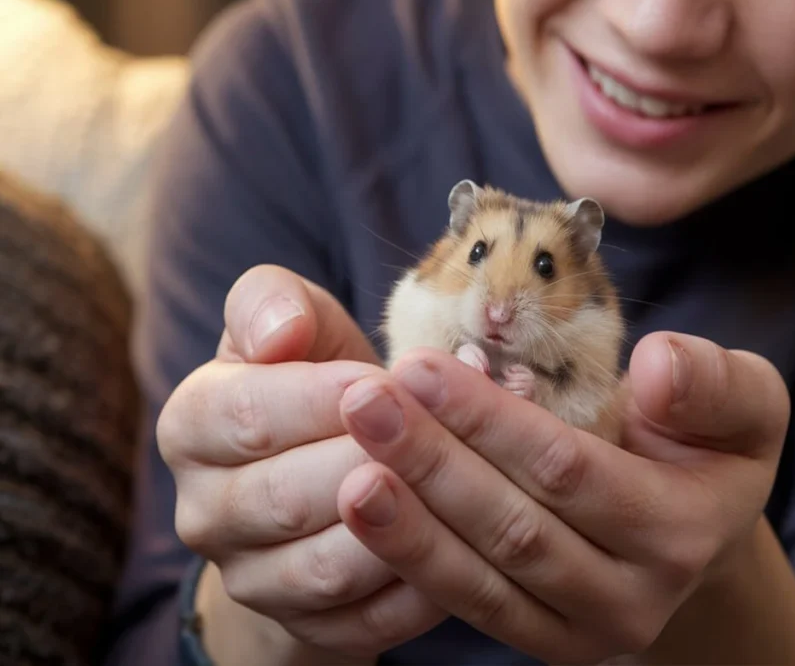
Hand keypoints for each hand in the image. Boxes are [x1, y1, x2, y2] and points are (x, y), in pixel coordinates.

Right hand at [157, 265, 447, 662]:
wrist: (325, 479)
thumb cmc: (317, 384)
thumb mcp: (299, 328)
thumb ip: (276, 302)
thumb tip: (280, 331)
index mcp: (192, 424)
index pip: (246, 415)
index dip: (324, 398)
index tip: (389, 379)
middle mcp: (204, 512)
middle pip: (286, 498)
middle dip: (371, 462)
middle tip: (437, 436)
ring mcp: (251, 580)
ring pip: (326, 570)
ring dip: (402, 529)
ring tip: (461, 487)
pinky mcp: (305, 629)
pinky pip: (367, 622)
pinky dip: (420, 590)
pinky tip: (466, 548)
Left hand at [332, 332, 787, 663]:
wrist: (700, 526)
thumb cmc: (710, 446)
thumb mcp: (744, 403)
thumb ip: (712, 383)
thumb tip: (655, 367)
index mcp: (680, 531)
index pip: (568, 472)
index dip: (492, 421)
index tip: (419, 365)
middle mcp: (632, 597)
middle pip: (514, 527)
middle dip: (432, 462)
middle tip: (364, 402)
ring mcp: (584, 631)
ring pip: (482, 577)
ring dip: (408, 519)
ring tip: (348, 461)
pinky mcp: (545, 641)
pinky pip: (471, 605)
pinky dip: (414, 560)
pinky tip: (363, 510)